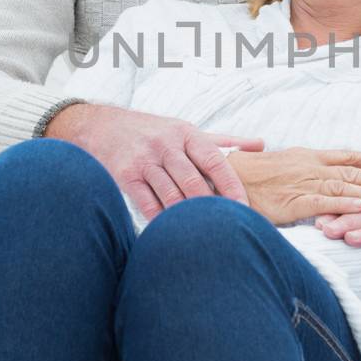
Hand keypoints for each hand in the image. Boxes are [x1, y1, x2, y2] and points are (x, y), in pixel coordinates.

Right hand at [45, 102, 263, 218]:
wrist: (100, 126)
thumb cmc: (152, 131)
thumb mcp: (186, 130)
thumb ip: (224, 141)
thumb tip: (260, 145)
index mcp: (186, 134)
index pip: (215, 161)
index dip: (231, 185)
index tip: (245, 207)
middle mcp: (166, 145)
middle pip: (194, 182)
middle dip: (212, 206)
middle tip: (228, 227)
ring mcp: (144, 161)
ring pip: (172, 195)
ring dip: (188, 216)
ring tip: (204, 234)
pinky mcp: (125, 176)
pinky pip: (147, 204)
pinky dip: (161, 219)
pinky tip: (173, 232)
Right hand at [226, 148, 360, 224]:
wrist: (217, 179)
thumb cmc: (245, 177)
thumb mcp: (278, 168)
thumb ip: (298, 171)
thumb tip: (310, 172)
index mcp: (306, 157)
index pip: (347, 156)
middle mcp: (307, 166)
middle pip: (352, 170)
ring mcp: (299, 183)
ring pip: (342, 186)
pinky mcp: (289, 202)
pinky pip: (321, 203)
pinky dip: (342, 204)